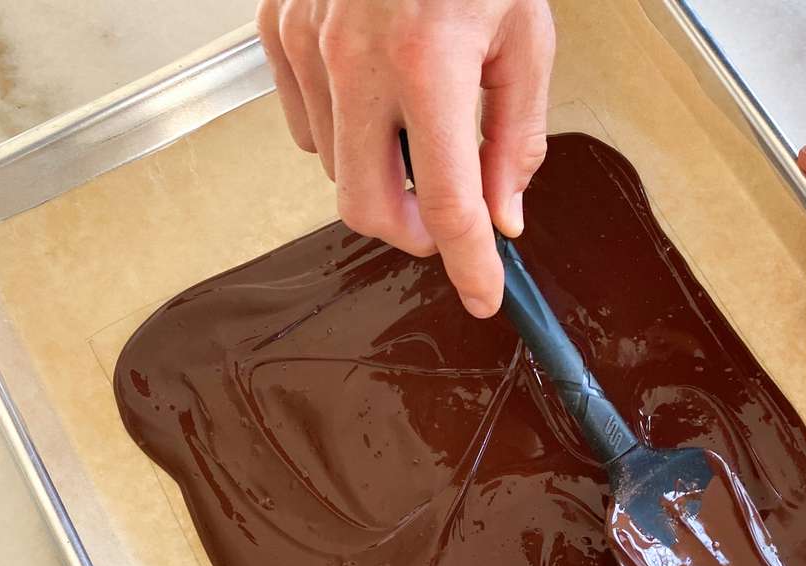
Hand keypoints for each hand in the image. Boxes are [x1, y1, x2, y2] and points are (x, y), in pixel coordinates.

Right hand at [257, 0, 554, 317]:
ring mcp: (306, 44)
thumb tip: (505, 213)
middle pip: (367, 207)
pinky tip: (377, 98)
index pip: (450, 203)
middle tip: (449, 220)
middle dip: (414, 233)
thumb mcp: (526, 37)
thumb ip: (515, 136)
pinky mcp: (279, 29)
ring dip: (380, 176)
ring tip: (418, 131)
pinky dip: (344, 134)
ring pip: (332, 170)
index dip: (469, 264)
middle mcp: (355, 57)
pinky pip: (304, 124)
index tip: (483, 296)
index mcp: (429, 60)